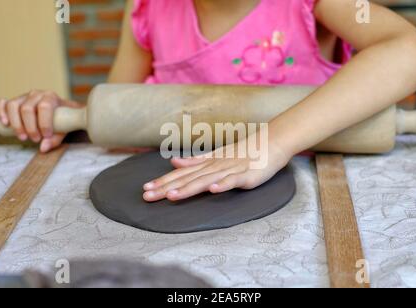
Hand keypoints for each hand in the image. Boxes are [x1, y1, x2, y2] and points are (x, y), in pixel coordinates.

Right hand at [0, 90, 82, 152]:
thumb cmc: (63, 120)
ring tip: (23, 137)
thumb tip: (43, 148)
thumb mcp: (64, 129)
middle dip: (30, 127)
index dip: (44, 123)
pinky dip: (1, 112)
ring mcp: (24, 97)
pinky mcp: (14, 101)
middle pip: (27, 109)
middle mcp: (36, 94)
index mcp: (51, 97)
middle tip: (35, 139)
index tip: (46, 135)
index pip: (44, 107)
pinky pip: (3, 103)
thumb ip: (55, 139)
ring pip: (13, 106)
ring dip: (16, 124)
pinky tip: (5, 124)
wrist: (61, 112)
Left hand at [143, 137, 290, 201]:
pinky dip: (223, 185)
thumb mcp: (216, 156)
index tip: (145, 189)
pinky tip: (213, 190)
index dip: (163, 181)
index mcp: (207, 163)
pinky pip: (233, 180)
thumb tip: (174, 162)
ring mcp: (229, 170)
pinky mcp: (245, 175)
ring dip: (189, 188)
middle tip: (147, 196)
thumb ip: (195, 161)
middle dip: (167, 187)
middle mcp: (214, 166)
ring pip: (206, 180)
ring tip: (172, 195)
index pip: (181, 174)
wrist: (269, 142)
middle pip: (188, 178)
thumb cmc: (242, 152)